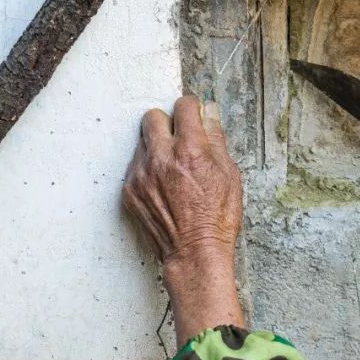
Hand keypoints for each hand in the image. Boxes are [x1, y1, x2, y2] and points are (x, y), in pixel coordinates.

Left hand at [123, 96, 245, 342]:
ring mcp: (141, 175)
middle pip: (152, 117)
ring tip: (172, 171)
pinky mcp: (129, 191)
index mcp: (190, 150)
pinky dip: (147, 171)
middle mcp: (161, 158)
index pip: (183, 106)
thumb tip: (209, 113)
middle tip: (178, 140)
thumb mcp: (229, 175)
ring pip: (142, 142)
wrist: (194, 253)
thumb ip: (216, 139)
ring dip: (156, 149)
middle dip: (167, 123)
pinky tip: (163, 188)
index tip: (194, 117)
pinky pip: (135, 167)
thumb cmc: (217, 218)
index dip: (191, 109)